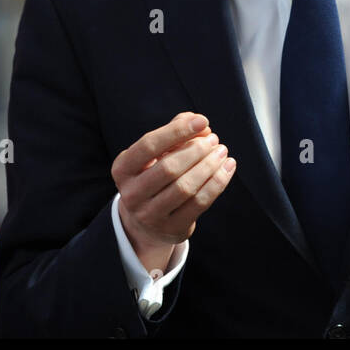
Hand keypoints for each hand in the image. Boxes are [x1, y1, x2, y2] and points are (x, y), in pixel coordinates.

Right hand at [112, 112, 235, 274]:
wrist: (147, 221)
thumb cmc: (155, 175)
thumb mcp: (156, 153)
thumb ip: (175, 131)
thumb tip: (201, 125)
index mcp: (122, 169)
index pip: (149, 145)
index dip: (177, 131)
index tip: (202, 120)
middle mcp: (131, 194)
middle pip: (169, 168)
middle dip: (196, 150)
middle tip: (214, 140)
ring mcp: (150, 215)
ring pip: (185, 187)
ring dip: (209, 166)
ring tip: (222, 151)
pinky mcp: (172, 228)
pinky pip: (199, 203)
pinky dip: (217, 183)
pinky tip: (227, 167)